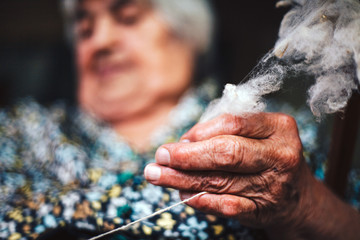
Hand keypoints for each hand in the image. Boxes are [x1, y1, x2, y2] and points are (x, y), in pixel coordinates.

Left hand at [145, 113, 313, 228]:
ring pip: (220, 181)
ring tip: (157, 175)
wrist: (298, 197)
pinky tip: (182, 195)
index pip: (233, 123)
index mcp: (278, 127)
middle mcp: (279, 156)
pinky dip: (201, 201)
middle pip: (227, 152)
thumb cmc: (267, 155)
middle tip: (160, 157)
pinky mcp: (263, 210)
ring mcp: (273, 186)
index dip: (200, 131)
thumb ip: (224, 131)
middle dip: (187, 156)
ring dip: (182, 179)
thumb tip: (184, 142)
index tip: (179, 140)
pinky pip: (227, 206)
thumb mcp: (258, 133)